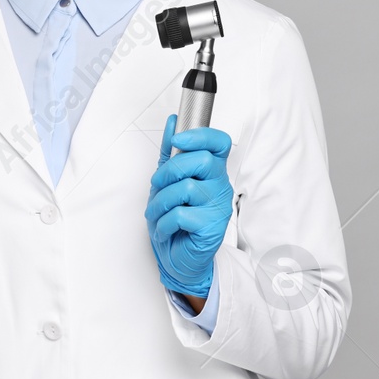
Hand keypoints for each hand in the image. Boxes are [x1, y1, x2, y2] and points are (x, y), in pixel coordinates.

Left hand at [145, 113, 233, 296]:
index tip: (180, 139)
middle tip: (158, 186)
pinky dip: (165, 222)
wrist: (176, 258)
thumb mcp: (167, 181)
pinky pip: (182, 215)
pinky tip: (167, 228)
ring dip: (162, 202)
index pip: (219, 143)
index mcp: (212, 171)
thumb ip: (171, 152)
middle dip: (170, 171)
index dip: (201, 135)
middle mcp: (220, 186)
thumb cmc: (174, 219)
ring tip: (158, 213)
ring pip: (187, 188)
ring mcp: (219, 207)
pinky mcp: (212, 228)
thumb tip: (174, 121)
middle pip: (202, 161)